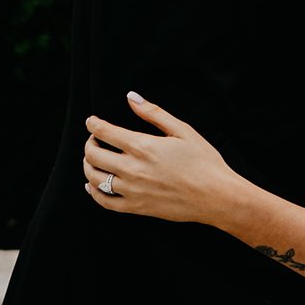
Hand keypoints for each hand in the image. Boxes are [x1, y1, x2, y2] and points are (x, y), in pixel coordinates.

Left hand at [84, 95, 234, 224]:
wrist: (217, 196)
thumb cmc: (204, 162)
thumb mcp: (182, 130)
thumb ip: (153, 113)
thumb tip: (131, 97)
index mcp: (143, 146)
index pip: (104, 131)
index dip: (93, 124)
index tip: (92, 121)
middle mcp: (132, 169)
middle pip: (93, 154)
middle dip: (89, 143)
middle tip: (94, 139)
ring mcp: (132, 190)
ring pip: (94, 178)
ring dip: (88, 165)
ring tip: (94, 159)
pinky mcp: (137, 208)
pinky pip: (105, 202)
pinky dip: (94, 192)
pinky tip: (93, 185)